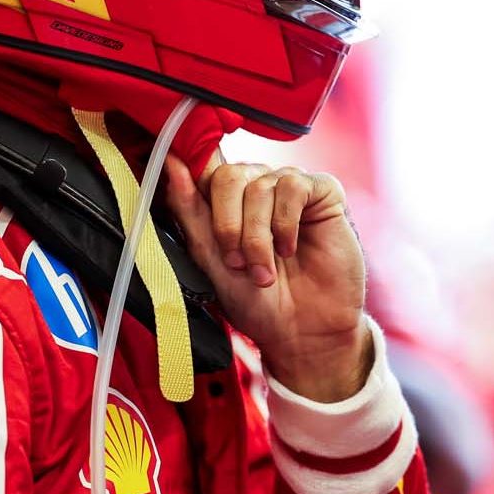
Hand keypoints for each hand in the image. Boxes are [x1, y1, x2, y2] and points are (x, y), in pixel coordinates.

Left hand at [162, 157, 371, 401]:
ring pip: (260, 187)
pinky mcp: (322, 191)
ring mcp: (289, 186)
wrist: (304, 332)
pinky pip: (294, 186)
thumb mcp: (212, 261)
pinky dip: (286, 224)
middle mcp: (257, 185)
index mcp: (226, 200)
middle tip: (237, 263)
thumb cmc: (256, 301)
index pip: (202, 170)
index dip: (192, 175)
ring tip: (265, 271)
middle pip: (228, 176)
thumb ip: (191, 212)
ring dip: (259, 237)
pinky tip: (289, 248)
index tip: (178, 177)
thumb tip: (171, 162)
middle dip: (228, 226)